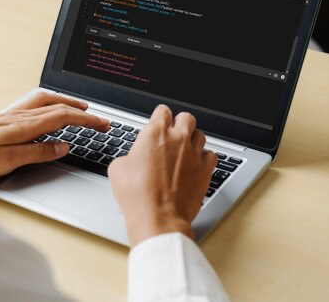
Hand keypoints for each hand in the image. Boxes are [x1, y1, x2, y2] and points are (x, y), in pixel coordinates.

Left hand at [0, 92, 109, 177]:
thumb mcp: (7, 162)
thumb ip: (37, 153)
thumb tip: (62, 147)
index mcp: (22, 126)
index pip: (62, 117)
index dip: (86, 120)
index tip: (103, 124)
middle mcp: (17, 116)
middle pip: (56, 105)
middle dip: (81, 110)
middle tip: (98, 117)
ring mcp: (9, 116)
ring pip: (44, 101)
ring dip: (64, 102)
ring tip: (77, 108)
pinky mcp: (1, 119)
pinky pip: (32, 105)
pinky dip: (48, 104)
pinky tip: (46, 112)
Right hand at [108, 105, 216, 246]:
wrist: (158, 218)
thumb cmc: (137, 195)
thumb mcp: (117, 169)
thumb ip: (129, 156)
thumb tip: (133, 160)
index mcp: (154, 133)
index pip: (162, 111)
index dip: (159, 116)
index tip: (158, 123)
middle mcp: (177, 139)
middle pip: (186, 117)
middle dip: (179, 123)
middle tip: (173, 134)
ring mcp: (194, 154)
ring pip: (201, 134)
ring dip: (192, 139)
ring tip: (185, 149)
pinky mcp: (205, 170)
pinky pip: (211, 155)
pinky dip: (204, 158)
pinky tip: (196, 164)